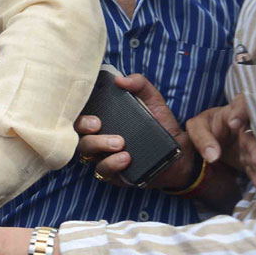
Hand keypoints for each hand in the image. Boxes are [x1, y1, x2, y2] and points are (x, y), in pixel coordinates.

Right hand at [75, 73, 191, 188]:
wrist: (180, 154)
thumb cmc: (161, 125)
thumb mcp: (154, 101)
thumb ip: (140, 85)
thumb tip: (120, 80)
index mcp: (103, 118)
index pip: (79, 112)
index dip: (75, 110)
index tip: (87, 106)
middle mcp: (97, 136)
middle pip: (76, 131)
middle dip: (83, 127)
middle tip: (98, 124)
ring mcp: (102, 156)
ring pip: (85, 151)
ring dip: (98, 145)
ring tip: (119, 143)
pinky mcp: (112, 174)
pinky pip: (102, 170)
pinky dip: (111, 164)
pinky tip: (126, 158)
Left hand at [186, 94, 255, 188]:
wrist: (209, 141)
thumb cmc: (204, 127)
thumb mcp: (197, 127)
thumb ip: (202, 138)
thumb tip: (213, 156)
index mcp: (231, 113)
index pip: (242, 105)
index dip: (241, 112)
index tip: (234, 124)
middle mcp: (245, 128)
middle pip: (253, 136)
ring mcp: (249, 144)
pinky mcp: (250, 159)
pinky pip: (255, 167)